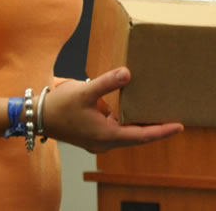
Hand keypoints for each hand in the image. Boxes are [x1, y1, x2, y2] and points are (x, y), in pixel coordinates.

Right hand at [41, 67, 183, 153]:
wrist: (37, 116)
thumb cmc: (59, 106)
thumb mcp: (84, 91)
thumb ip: (107, 83)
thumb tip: (128, 73)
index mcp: (106, 135)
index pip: (141, 136)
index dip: (161, 131)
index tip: (179, 126)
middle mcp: (104, 142)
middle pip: (136, 137)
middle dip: (155, 128)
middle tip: (174, 119)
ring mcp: (98, 140)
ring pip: (126, 133)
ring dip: (140, 124)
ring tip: (156, 112)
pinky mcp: (92, 134)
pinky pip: (116, 129)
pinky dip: (126, 121)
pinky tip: (129, 108)